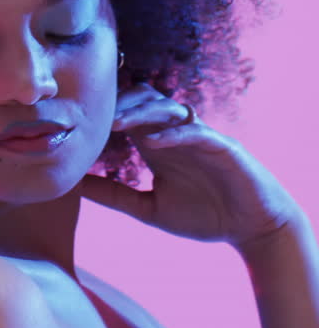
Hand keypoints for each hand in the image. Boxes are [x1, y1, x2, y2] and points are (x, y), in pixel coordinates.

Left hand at [79, 82, 300, 250]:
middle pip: (144, 99)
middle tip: (95, 118)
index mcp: (156, 142)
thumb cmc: (204, 215)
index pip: (127, 112)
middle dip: (120, 104)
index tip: (77, 121)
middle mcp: (175, 132)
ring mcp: (199, 135)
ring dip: (141, 113)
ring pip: (168, 108)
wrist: (253, 228)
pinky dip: (174, 133)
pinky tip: (154, 142)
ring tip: (117, 124)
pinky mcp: (222, 146)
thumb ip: (115, 194)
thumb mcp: (150, 208)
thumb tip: (74, 185)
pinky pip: (195, 131)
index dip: (104, 111)